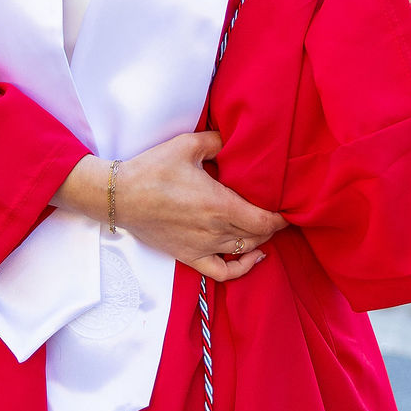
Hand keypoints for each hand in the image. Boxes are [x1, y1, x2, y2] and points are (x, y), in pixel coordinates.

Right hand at [53, 132, 283, 282]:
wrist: (121, 196)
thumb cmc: (153, 170)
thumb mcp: (187, 145)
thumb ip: (217, 141)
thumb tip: (235, 138)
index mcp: (219, 205)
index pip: (264, 220)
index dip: (281, 217)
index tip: (288, 206)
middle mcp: (215, 231)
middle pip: (257, 235)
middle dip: (272, 224)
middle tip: (277, 209)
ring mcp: (202, 247)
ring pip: (244, 250)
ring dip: (259, 239)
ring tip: (263, 225)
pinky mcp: (189, 256)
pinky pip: (222, 272)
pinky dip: (242, 268)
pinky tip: (251, 256)